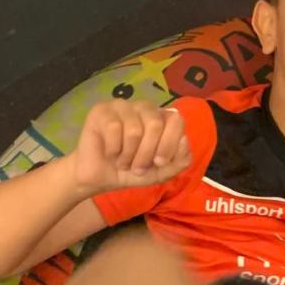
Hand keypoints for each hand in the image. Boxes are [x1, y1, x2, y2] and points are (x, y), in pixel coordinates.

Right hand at [72, 101, 191, 194]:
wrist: (101, 178)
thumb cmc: (132, 171)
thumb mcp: (161, 172)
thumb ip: (180, 161)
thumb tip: (184, 139)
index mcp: (162, 118)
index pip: (176, 120)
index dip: (169, 144)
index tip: (158, 163)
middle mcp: (144, 108)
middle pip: (155, 124)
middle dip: (146, 154)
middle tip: (137, 167)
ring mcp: (123, 106)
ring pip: (134, 129)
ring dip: (128, 155)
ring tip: (122, 162)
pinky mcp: (102, 110)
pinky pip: (113, 128)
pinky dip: (113, 150)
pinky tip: (109, 153)